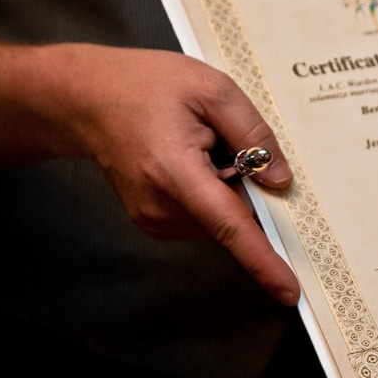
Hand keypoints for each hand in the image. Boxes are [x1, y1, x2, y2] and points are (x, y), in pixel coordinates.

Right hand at [68, 45, 299, 304]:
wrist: (86, 98)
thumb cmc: (145, 86)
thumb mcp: (211, 89)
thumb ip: (252, 133)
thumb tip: (280, 181)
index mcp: (175, 173)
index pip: (229, 227)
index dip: (264, 261)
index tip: (291, 292)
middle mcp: (162, 207)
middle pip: (235, 216)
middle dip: (247, 184)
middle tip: (218, 136)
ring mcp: (155, 220)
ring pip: (222, 216)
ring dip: (227, 184)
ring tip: (195, 141)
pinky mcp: (156, 222)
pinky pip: (206, 214)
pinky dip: (211, 190)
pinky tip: (189, 156)